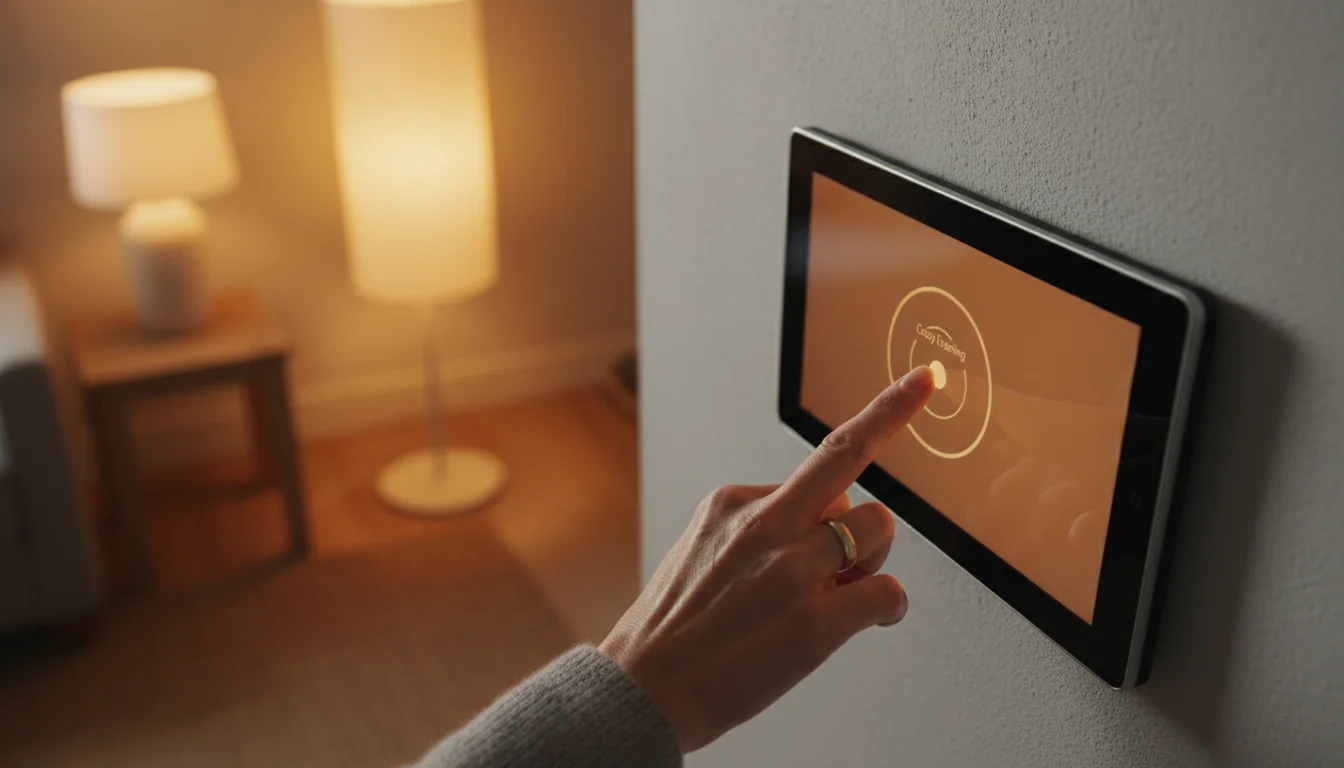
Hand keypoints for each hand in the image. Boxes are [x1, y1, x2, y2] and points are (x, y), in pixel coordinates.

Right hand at [599, 366, 935, 751]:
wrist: (643, 691)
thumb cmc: (671, 631)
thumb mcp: (700, 550)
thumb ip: (756, 526)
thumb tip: (815, 530)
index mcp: (733, 503)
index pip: (824, 454)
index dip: (886, 412)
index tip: (925, 381)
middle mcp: (764, 525)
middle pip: (856, 484)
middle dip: (864, 522)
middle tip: (850, 558)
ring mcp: (791, 571)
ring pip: (877, 532)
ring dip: (871, 564)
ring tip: (836, 597)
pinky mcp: (814, 621)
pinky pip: (887, 593)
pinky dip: (888, 609)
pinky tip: (866, 622)